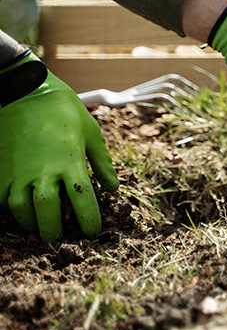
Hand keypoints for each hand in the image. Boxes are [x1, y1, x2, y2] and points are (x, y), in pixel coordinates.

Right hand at [0, 52, 118, 241]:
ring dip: (29, 221)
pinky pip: (0, 196)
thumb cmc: (64, 111)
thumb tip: (112, 187)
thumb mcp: (91, 134)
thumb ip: (102, 163)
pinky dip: (8, 206)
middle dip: (53, 230)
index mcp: (70, 162)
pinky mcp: (0, 168)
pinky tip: (18, 207)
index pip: (83, 200)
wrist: (26, 92)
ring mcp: (18, 170)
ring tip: (37, 225)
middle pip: (47, 212)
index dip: (88, 220)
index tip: (92, 231)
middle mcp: (43, 170)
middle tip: (58, 237)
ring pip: (20, 208)